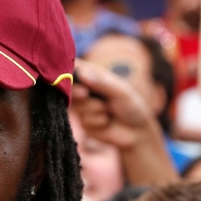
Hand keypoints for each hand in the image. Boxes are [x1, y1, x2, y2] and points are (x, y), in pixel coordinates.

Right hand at [72, 58, 177, 185]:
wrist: (137, 133)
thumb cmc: (132, 107)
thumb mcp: (120, 91)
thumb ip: (101, 83)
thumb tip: (82, 74)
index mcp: (95, 76)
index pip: (77, 67)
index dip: (67, 68)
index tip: (63, 73)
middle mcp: (87, 90)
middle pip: (69, 88)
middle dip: (76, 91)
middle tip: (84, 94)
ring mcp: (84, 107)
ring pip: (78, 106)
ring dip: (94, 109)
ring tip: (109, 111)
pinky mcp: (84, 122)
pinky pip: (85, 120)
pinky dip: (97, 121)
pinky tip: (107, 122)